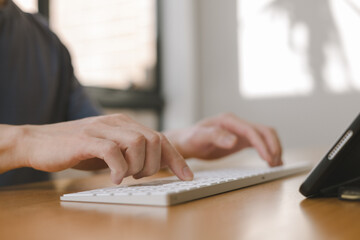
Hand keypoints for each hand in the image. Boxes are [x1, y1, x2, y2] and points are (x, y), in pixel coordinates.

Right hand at [10, 114, 193, 183]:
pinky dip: (119, 169)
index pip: (160, 138)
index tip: (187, 176)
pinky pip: (113, 152)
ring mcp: (102, 128)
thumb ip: (129, 152)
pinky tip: (113, 178)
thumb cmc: (76, 148)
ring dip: (137, 166)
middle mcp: (118, 122)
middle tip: (139, 176)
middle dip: (154, 164)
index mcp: (125, 124)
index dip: (176, 158)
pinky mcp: (87, 139)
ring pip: (138, 143)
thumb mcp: (109, 149)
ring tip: (125, 176)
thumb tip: (152, 165)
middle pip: (154, 140)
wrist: (38, 142)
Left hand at [165, 113, 281, 165]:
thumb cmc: (190, 138)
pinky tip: (271, 162)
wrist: (185, 141)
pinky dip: (268, 151)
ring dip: (274, 148)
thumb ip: (215, 136)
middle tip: (275, 163)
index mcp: (228, 120)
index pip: (251, 131)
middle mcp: (237, 124)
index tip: (268, 159)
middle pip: (264, 131)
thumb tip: (233, 140)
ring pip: (265, 136)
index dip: (262, 144)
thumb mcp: (199, 137)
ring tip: (276, 165)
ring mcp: (240, 131)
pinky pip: (259, 143)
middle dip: (273, 146)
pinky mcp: (240, 140)